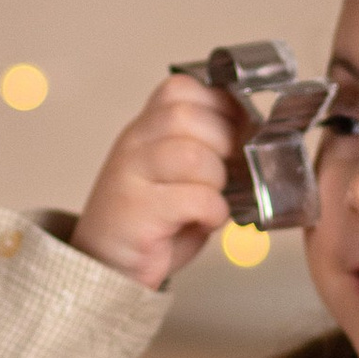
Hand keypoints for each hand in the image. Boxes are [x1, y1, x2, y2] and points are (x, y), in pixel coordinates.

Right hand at [72, 75, 239, 292]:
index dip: (220, 105)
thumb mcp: (176, 177)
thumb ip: (206, 153)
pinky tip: (207, 219)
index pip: (180, 89)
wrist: (104, 268)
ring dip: (217, 178)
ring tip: (214, 198)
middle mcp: (133, 144)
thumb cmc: (152, 224)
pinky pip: (192, 198)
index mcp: (145, 129)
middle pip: (184, 115)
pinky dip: (213, 210)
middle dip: (223, 140)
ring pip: (191, 155)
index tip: (238, 130)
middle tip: (231, 169)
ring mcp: (129, 176)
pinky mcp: (136, 212)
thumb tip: (253, 141)